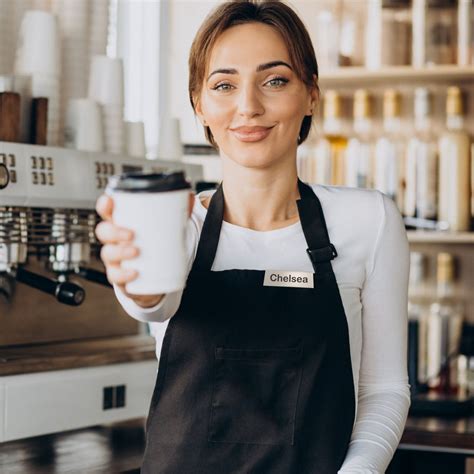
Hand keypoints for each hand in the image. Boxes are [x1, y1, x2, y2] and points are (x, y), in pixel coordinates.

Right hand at [95, 192, 194, 307]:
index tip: (110, 201)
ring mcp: (116, 258)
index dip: (104, 205)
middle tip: (131, 233)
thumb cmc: (157, 243)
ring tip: (136, 251)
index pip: (107, 210)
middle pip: (103, 231)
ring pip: (108, 253)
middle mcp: (115, 239)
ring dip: (119, 252)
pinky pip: (115, 276)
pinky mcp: (121, 276)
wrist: (160, 273)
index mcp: (123, 222)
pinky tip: (134, 272)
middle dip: (113, 231)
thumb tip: (190, 197)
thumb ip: (179, 209)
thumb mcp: (168, 224)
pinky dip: (123, 275)